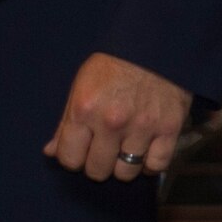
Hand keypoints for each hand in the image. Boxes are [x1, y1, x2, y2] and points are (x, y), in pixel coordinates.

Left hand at [44, 52, 191, 180]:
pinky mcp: (169, 130)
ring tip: (121, 151)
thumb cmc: (110, 67)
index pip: (70, 158)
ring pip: (126, 173)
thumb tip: (51, 152)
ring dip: (122, 166)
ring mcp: (142, 128)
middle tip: (100, 152)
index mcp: (84, 110)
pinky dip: (149, 165)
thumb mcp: (80, 87)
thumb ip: (65, 123)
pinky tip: (143, 153)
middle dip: (95, 165)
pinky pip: (156, 166)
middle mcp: (112, 123)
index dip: (72, 159)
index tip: (78, 152)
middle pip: (98, 170)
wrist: (152, 48)